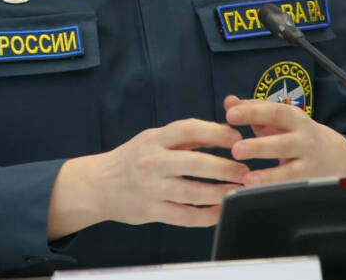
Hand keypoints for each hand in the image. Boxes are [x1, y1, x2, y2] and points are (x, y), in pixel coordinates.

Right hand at [49, 118, 247, 237]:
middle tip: (245, 171)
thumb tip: (225, 131)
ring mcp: (151, 188)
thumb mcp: (154, 139)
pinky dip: (205, 216)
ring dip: (220, 193)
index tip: (236, 138)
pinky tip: (219, 212)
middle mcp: (152, 162)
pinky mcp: (150, 211)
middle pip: (195, 163)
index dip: (215, 132)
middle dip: (225, 168)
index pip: (188, 129)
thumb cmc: (133, 159)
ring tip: (239, 191)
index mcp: (155, 140)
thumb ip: (187, 137)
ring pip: (192, 193)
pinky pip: (184, 216)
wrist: (99, 185)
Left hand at [223, 95, 345, 185]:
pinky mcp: (307, 185)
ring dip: (268, 176)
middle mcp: (304, 141)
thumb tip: (229, 101)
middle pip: (283, 144)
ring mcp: (307, 164)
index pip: (274, 113)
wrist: (334, 155)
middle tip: (236, 149)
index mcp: (295, 119)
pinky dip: (274, 192)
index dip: (253, 113)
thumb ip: (252, 108)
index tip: (231, 115)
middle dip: (260, 147)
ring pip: (290, 171)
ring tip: (247, 179)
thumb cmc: (294, 133)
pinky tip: (256, 194)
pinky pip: (290, 189)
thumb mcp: (278, 117)